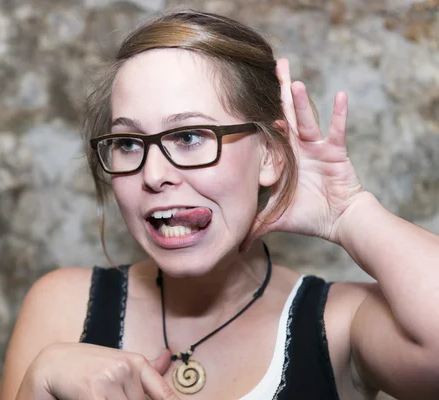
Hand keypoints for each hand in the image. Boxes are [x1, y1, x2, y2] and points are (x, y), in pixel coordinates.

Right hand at [16, 343, 178, 399]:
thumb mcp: (115, 364)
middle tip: (108, 396)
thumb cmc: (84, 367)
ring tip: (97, 396)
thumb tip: (167, 357)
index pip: (164, 394)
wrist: (49, 364)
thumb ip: (144, 370)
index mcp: (135, 362)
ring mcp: (111, 380)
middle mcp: (126, 368)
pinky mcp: (95, 394)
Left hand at [248, 58, 366, 243]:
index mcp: (282, 157)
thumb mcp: (275, 217)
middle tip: (274, 65)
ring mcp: (316, 148)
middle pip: (287, 115)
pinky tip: (340, 95)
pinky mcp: (335, 152)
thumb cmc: (308, 216)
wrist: (338, 222)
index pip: (268, 132)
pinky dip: (339, 115)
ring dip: (300, 102)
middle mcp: (298, 147)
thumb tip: (235, 245)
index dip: (259, 115)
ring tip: (292, 81)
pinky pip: (337, 131)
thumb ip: (254, 225)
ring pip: (306, 120)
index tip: (246, 94)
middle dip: (279, 92)